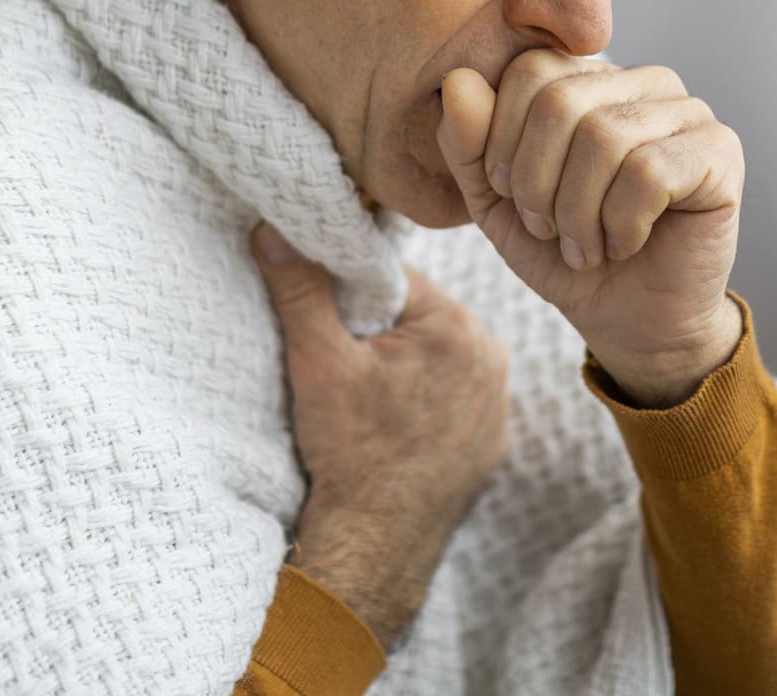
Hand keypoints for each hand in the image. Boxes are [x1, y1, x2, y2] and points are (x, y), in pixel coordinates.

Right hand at [251, 221, 509, 649]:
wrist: (375, 547)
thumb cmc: (349, 454)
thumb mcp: (318, 364)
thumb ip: (301, 289)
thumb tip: (277, 228)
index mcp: (458, 328)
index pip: (395, 280)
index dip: (352, 295)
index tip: (329, 323)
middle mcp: (494, 359)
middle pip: (419, 319)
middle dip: (380, 333)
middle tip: (346, 370)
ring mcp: (499, 405)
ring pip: (437, 361)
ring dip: (404, 370)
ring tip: (369, 405)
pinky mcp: (493, 444)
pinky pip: (454, 403)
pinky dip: (426, 408)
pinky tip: (395, 431)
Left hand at [436, 49, 745, 407]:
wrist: (632, 322)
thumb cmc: (566, 254)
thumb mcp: (496, 202)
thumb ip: (468, 142)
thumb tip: (457, 80)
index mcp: (591, 79)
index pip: (530, 70)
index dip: (502, 141)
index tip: (511, 196)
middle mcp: (644, 82)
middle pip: (561, 101)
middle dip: (538, 183)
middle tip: (550, 230)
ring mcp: (690, 112)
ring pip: (605, 137)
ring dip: (579, 213)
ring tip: (587, 247)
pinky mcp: (721, 152)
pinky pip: (650, 172)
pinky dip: (623, 224)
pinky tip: (628, 244)